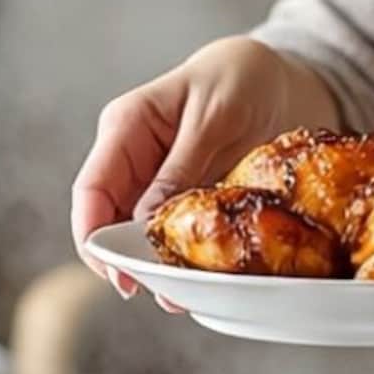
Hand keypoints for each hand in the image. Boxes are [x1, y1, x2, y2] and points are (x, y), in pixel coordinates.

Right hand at [71, 37, 339, 306]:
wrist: (282, 77)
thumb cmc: (241, 78)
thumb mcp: (214, 117)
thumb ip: (180, 169)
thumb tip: (146, 223)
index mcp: (126, 128)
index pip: (92, 191)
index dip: (94, 237)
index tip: (116, 273)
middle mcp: (135, 160)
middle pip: (112, 222)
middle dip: (129, 262)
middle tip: (161, 294)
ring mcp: (160, 184)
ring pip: (144, 236)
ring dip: (160, 267)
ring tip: (183, 296)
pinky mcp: (188, 201)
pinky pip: (178, 236)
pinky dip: (186, 259)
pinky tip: (202, 278)